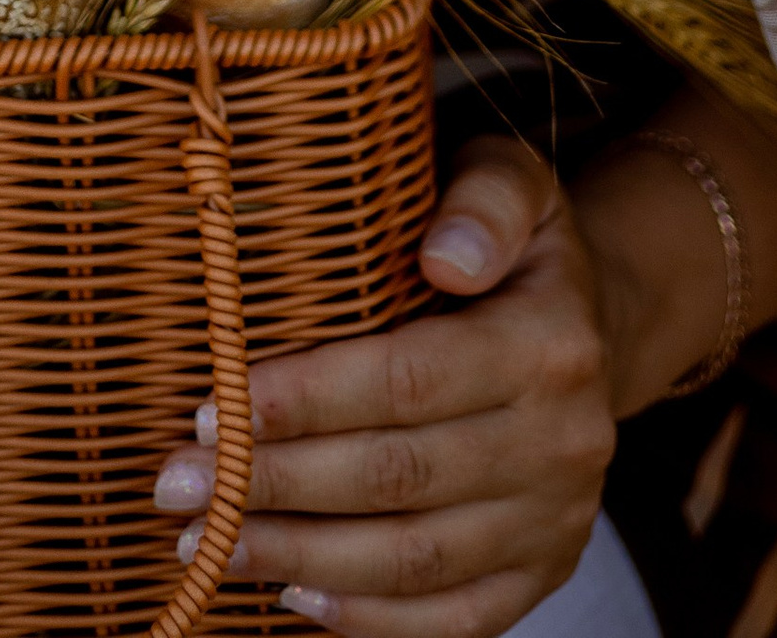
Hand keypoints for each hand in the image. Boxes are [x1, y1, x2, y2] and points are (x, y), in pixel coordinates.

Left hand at [150, 138, 614, 636]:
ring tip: (208, 541)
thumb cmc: (517, 248)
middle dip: (274, 485)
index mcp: (549, 343)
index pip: (407, 380)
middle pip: (398, 477)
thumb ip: (484, 200)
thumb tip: (444, 256)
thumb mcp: (513, 183)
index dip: (304, 400)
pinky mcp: (544, 572)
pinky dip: (369, 618)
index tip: (213, 407)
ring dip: (299, 556)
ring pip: (414, 559)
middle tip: (178, 484)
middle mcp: (563, 441)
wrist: (598, 327)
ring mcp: (556, 519)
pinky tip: (292, 592)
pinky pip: (454, 618)